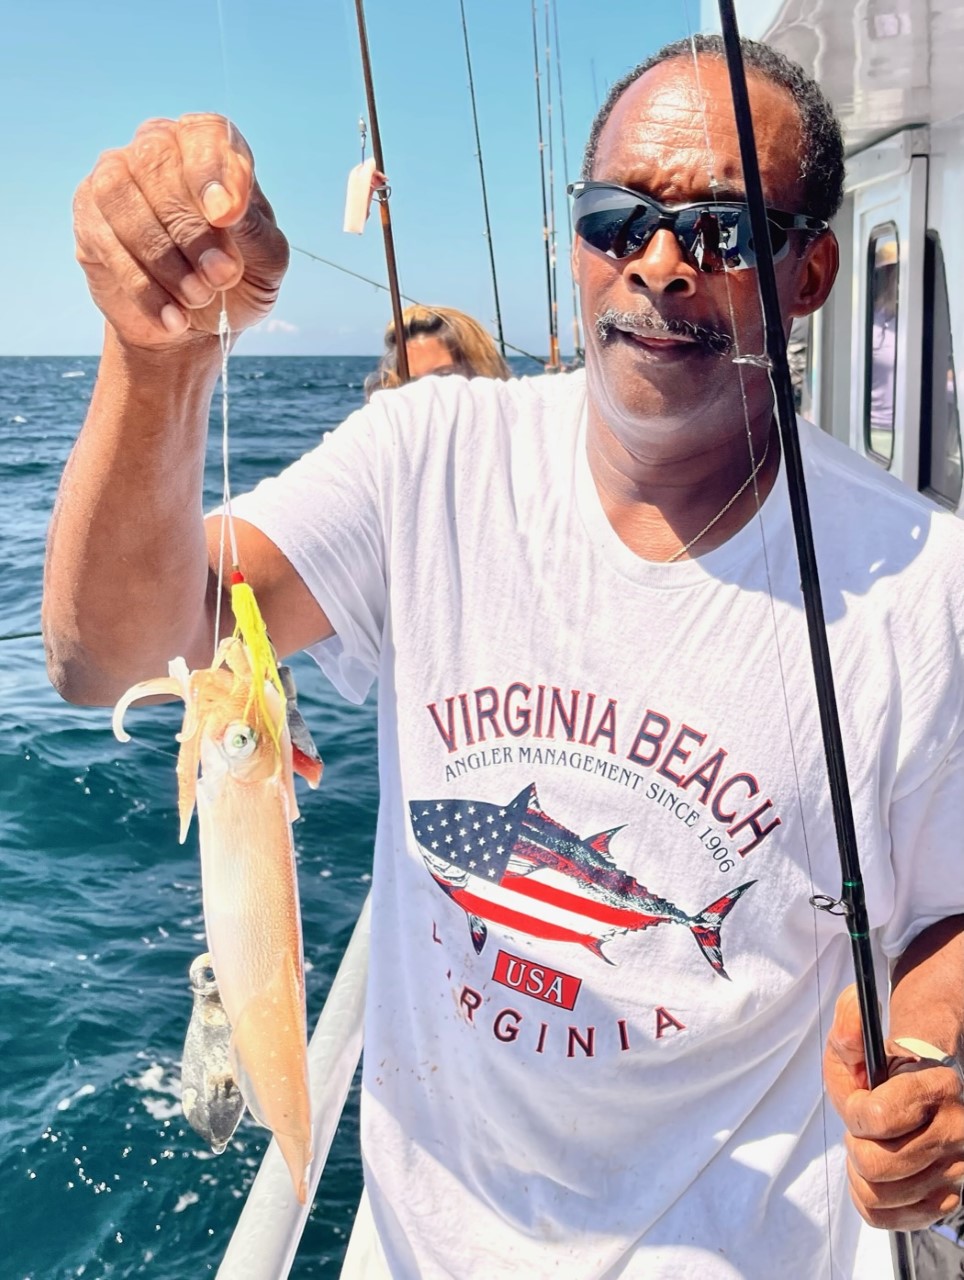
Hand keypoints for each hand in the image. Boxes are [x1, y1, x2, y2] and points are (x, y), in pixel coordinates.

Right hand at [73, 113, 288, 348]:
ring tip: (197, 297)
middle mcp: (156, 149)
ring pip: (121, 196)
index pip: (204, 134)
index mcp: (208, 148)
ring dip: (163, 257)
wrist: (193, 325)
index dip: (213, 171)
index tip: (226, 215)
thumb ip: (257, 232)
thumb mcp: (267, 263)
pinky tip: (172, 317)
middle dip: (191, 229)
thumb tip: (229, 211)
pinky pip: (106, 242)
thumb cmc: (235, 281)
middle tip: (219, 277)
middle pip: (158, 163)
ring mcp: (114, 177)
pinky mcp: (88, 216)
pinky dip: (143, 286)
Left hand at [824, 984, 963, 1229]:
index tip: (860, 1100)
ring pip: (882, 1196)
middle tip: (864, 1130)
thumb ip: (849, 1028)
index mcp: (939, 1086)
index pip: (876, 1117)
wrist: (920, 1090)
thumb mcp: (859, 1046)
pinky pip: (890, 1219)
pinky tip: (877, 1176)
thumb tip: (853, 1003)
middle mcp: (958, 1130)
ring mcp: (958, 1170)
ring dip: (862, 1173)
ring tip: (871, 1148)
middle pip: (876, 1165)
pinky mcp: (949, 1199)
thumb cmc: (883, 1071)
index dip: (854, 1111)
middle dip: (856, 1145)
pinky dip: (870, 1200)